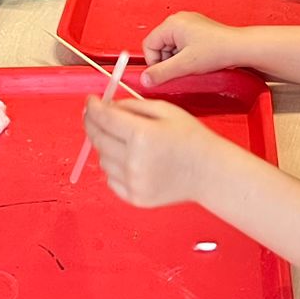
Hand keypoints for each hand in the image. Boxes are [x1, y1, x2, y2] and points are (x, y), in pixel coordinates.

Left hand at [81, 97, 224, 207]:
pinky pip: (110, 178)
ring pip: (102, 159)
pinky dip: (113, 167)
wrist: (209, 172)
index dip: (92, 107)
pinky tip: (129, 159)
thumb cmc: (191, 138)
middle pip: (97, 138)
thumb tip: (106, 106)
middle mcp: (133, 161)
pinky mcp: (134, 197)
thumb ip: (132, 105)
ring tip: (123, 140)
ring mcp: (132, 182)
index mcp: (141, 135)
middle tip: (94, 115)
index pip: (103, 118)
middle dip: (92, 123)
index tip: (90, 101)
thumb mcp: (165, 109)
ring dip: (105, 146)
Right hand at [140, 11, 248, 84]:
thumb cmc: (218, 50)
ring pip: (170, 46)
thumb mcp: (184, 65)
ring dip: (176, 59)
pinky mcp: (196, 30)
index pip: (149, 44)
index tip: (163, 73)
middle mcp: (178, 20)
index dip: (154, 62)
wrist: (239, 47)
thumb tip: (145, 79)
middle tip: (180, 69)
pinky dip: (185, 55)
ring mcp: (188, 24)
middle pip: (159, 45)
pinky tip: (196, 60)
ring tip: (191, 64)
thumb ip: (161, 73)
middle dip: (167, 60)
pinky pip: (181, 44)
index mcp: (172, 24)